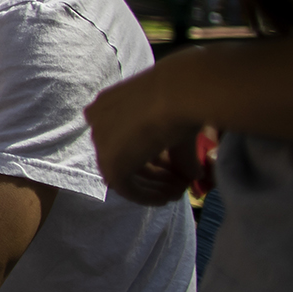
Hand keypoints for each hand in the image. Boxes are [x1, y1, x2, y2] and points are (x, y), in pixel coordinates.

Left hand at [85, 58, 203, 205]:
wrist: (180, 93)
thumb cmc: (182, 101)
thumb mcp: (175, 127)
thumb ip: (178, 154)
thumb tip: (194, 175)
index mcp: (106, 105)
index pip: (125, 139)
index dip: (151, 157)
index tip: (173, 167)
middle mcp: (98, 121)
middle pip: (126, 155)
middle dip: (154, 172)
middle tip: (179, 182)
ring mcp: (102, 142)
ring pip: (126, 172)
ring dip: (154, 185)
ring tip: (178, 190)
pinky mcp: (111, 163)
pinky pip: (126, 187)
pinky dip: (146, 195)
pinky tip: (166, 198)